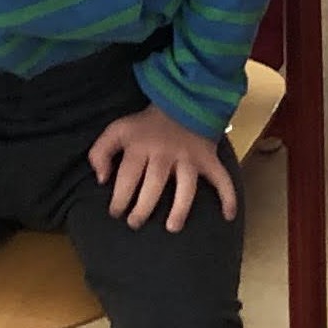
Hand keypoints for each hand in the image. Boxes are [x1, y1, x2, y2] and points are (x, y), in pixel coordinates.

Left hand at [88, 103, 237, 229]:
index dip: (119, 199)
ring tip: (172, 227)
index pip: (127, 177)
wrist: (182, 100)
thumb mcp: (117, 130)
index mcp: (141, 146)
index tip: (116, 213)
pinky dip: (227, 196)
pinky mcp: (208, 158)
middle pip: (154, 185)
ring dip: (179, 208)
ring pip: (186, 186)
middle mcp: (165, 154)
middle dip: (143, 209)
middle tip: (136, 223)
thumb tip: (101, 179)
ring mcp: (189, 157)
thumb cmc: (145, 124)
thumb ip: (100, 152)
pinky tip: (228, 216)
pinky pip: (221, 177)